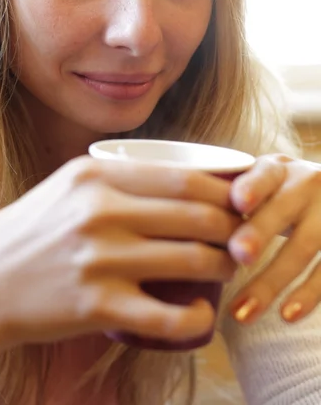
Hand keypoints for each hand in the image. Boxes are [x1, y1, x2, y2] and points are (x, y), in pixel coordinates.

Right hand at [0, 156, 239, 349]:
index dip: (225, 193)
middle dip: (234, 229)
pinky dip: (197, 316)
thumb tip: (181, 176)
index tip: (238, 204)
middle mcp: (99, 211)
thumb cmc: (34, 231)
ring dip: (224, 267)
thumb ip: (119, 176)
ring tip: (228, 269)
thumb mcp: (69, 185)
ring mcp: (98, 259)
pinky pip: (167, 315)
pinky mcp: (95, 305)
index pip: (184, 177)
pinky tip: (203, 312)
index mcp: (96, 177)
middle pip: (196, 215)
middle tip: (241, 238)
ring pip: (191, 260)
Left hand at [227, 154, 320, 323]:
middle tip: (237, 255)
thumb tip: (177, 220)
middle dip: (259, 233)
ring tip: (242, 312)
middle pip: (281, 211)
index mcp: (277, 169)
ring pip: (303, 247)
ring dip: (272, 281)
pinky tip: (287, 315)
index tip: (238, 202)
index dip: (252, 187)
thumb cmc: (277, 193)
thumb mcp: (261, 182)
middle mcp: (306, 185)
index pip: (264, 174)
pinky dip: (309, 295)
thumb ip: (231, 193)